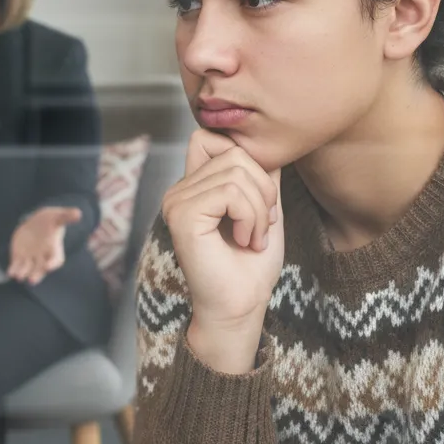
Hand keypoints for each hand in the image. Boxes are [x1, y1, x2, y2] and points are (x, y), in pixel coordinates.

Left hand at [8, 205, 82, 284]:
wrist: (37, 223)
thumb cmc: (50, 220)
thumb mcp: (58, 216)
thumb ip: (67, 216)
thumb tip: (78, 213)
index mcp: (54, 250)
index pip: (56, 260)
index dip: (52, 263)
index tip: (48, 267)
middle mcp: (43, 258)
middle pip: (40, 270)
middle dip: (36, 275)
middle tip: (32, 280)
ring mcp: (30, 259)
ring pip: (27, 269)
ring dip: (23, 273)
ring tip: (18, 276)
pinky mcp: (19, 257)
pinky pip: (16, 266)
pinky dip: (13, 270)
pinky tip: (9, 272)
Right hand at [162, 129, 283, 372]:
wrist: (241, 307)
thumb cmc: (250, 266)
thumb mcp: (264, 209)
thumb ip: (259, 175)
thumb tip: (267, 144)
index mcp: (192, 187)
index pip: (211, 137)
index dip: (246, 160)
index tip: (259, 202)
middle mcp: (178, 190)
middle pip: (233, 152)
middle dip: (262, 189)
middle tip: (261, 227)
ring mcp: (177, 201)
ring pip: (236, 172)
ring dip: (259, 209)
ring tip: (253, 237)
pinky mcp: (183, 215)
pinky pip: (231, 192)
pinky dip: (250, 217)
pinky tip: (245, 241)